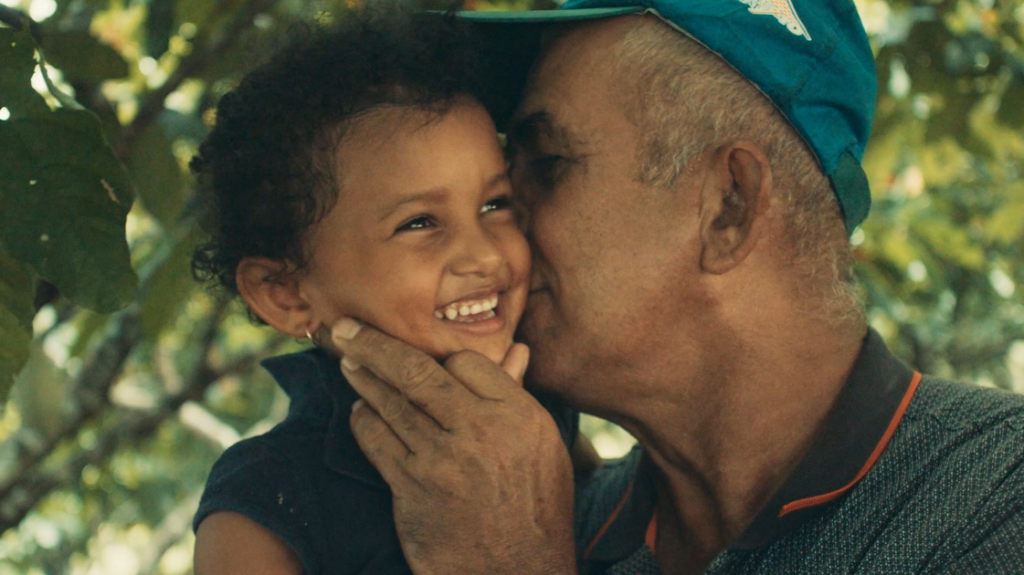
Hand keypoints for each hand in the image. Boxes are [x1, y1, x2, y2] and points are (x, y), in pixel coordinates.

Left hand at [331, 318, 575, 574]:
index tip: (426, 355)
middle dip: (374, 344)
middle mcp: (480, 432)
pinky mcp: (412, 490)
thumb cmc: (536, 510)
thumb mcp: (544, 448)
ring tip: (348, 361)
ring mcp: (442, 461)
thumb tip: (516, 349)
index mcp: (519, 416)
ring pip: (390, 404)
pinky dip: (364, 422)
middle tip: (346, 328)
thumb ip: (519, 397)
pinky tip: (360, 413)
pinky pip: (376, 441)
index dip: (443, 356)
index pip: (467, 362)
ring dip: (362, 379)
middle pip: (417, 372)